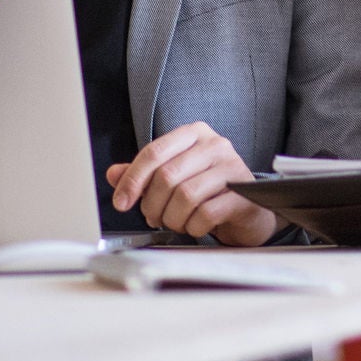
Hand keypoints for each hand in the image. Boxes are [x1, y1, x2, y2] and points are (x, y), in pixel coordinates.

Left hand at [105, 122, 277, 245]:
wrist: (247, 210)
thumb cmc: (208, 190)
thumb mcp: (174, 177)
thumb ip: (145, 174)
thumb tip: (114, 174)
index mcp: (195, 134)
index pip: (154, 151)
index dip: (132, 180)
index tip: (121, 202)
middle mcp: (215, 145)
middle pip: (167, 176)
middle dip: (152, 204)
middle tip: (153, 217)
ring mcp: (233, 168)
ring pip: (185, 196)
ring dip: (173, 218)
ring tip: (176, 222)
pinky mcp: (244, 194)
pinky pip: (205, 214)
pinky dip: (193, 227)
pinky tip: (195, 226)